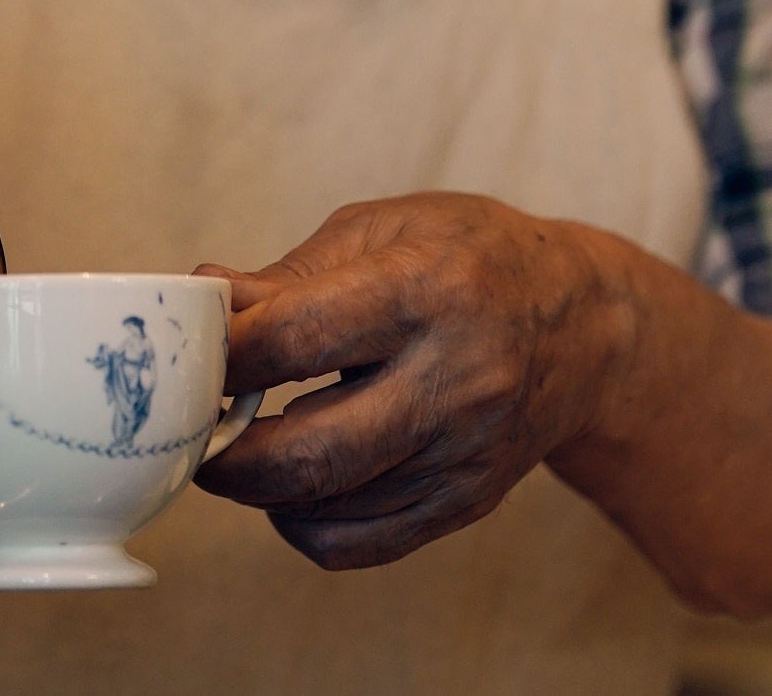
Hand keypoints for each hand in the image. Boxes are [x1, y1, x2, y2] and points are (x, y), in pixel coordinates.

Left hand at [193, 192, 631, 569]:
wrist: (582, 323)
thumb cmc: (468, 256)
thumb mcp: (380, 229)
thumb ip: (288, 274)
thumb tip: (201, 293)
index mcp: (425, 291)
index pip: (296, 339)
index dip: (223, 352)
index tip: (190, 351)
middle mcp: (455, 381)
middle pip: (310, 451)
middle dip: (225, 450)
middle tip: (191, 424)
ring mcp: (465, 454)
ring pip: (329, 506)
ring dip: (256, 486)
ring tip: (235, 443)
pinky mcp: (468, 502)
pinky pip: (362, 542)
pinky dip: (304, 523)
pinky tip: (292, 481)